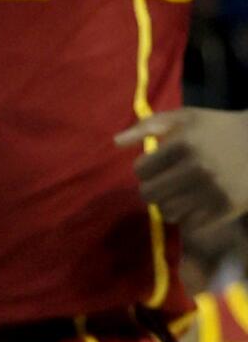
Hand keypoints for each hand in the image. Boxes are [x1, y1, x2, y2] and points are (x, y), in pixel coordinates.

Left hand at [115, 110, 247, 226]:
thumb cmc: (217, 127)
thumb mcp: (184, 117)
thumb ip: (147, 126)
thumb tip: (115, 143)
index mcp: (183, 144)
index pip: (141, 170)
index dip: (144, 169)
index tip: (154, 166)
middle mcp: (197, 169)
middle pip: (150, 194)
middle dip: (151, 188)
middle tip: (161, 183)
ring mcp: (212, 191)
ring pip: (168, 212)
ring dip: (167, 204)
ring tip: (177, 193)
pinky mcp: (226, 208)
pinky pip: (190, 224)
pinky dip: (187, 216)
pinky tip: (194, 203)